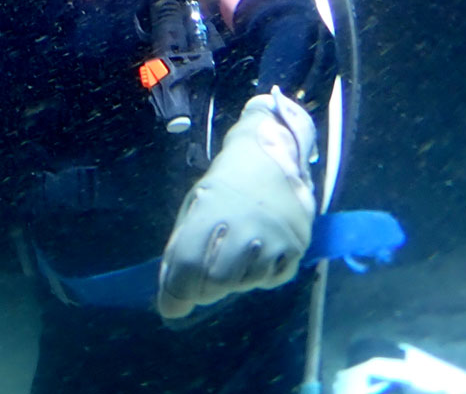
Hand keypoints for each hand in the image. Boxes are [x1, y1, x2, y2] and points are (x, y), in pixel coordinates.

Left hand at [157, 90, 316, 320]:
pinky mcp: (296, 246)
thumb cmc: (225, 185)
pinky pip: (272, 279)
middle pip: (217, 281)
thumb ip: (181, 247)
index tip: (170, 307)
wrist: (272, 159)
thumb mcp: (193, 206)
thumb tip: (170, 295)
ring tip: (231, 258)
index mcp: (209, 212)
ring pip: (245, 283)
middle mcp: (242, 227)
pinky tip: (256, 255)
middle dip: (204, 291)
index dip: (176, 292)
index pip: (188, 264)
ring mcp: (272, 238)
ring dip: (233, 281)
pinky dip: (260, 276)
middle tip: (201, 285)